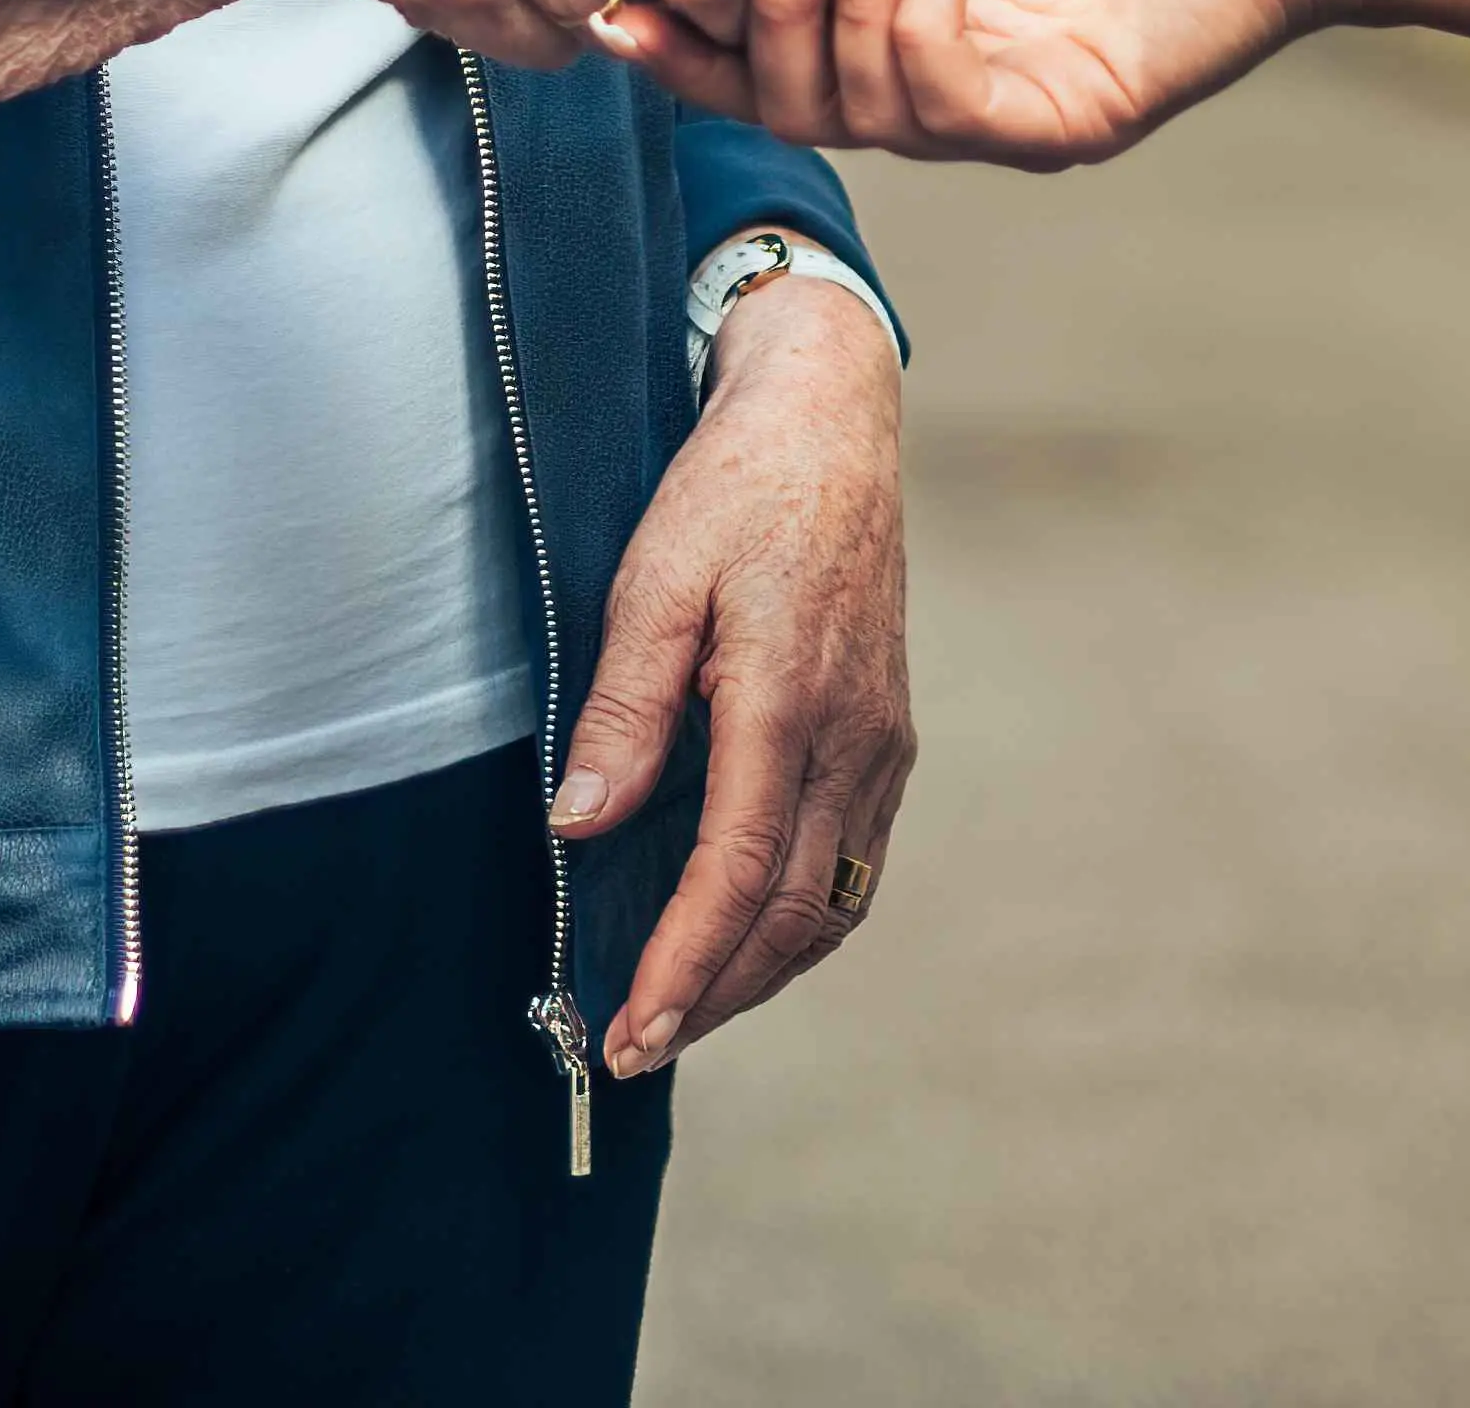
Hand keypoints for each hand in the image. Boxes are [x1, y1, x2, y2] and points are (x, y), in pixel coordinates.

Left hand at [550, 268, 911, 1076]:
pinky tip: (744, 931)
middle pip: (789, 913)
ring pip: (831, 902)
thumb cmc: (732, 488)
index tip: (632, 1032)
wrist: (831, 422)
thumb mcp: (652, 576)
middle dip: (714, 994)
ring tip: (683, 1009)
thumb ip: (622, 705)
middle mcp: (852, 738)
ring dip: (758, 971)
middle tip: (636, 1047)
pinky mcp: (889, 738)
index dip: (683, 966)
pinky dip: (797, 920)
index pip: (735, 872)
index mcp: (787, 700)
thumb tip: (580, 823)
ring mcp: (882, 744)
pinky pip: (852, 863)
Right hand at [815, 0, 1338, 165]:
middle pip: (793, 103)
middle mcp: (946, 84)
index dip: (705, 33)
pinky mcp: (1060, 121)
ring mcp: (1003, 113)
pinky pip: (946, 101)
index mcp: (914, 22)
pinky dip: (916, 17)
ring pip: (857, 109)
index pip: (777, 61)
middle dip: (767, 4)